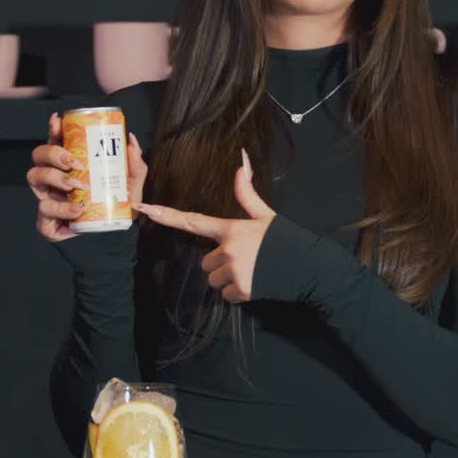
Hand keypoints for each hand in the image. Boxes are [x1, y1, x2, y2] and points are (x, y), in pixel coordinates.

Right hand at [27, 113, 147, 241]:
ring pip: (34, 177)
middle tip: (74, 162)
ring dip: (54, 177)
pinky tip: (77, 210)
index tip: (58, 121)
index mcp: (69, 165)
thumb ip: (135, 165)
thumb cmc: (116, 207)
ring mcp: (47, 198)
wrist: (113, 238)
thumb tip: (131, 141)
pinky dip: (61, 208)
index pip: (56, 141)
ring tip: (76, 186)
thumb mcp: (131, 185)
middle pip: (38, 155)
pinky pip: (44, 210)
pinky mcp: (47, 221)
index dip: (53, 129)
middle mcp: (53, 178)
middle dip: (53, 153)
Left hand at [133, 150, 275, 302]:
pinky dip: (237, 293)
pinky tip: (255, 283)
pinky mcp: (241, 290)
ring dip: (227, 279)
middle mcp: (228, 249)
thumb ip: (247, 195)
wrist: (311, 268)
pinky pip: (226, 294)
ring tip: (251, 271)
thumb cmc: (287, 240)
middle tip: (244, 260)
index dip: (168, 215)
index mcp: (231, 228)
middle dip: (220, 264)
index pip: (193, 221)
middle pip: (206, 262)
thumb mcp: (266, 215)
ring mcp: (234, 271)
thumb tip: (240, 163)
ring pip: (214, 279)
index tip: (146, 210)